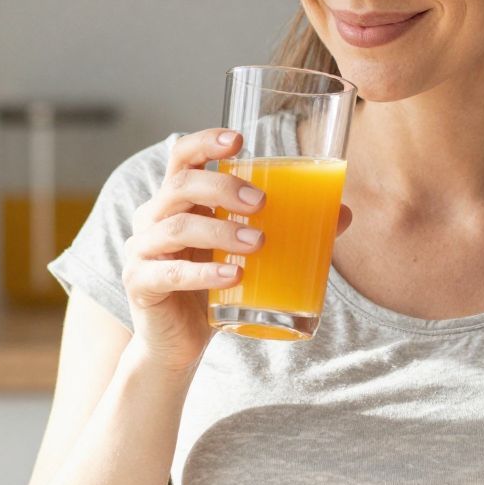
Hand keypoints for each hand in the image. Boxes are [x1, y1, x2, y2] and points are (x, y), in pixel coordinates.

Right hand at [121, 127, 351, 372]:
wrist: (179, 343)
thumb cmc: (214, 289)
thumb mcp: (247, 255)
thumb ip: (287, 229)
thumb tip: (342, 213)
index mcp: (178, 201)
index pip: (183, 157)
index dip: (206, 142)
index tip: (240, 141)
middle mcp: (154, 217)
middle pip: (181, 186)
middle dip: (223, 188)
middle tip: (263, 203)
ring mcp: (142, 250)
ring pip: (176, 227)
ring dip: (221, 230)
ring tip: (258, 243)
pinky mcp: (140, 284)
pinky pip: (168, 273)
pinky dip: (202, 273)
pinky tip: (232, 276)